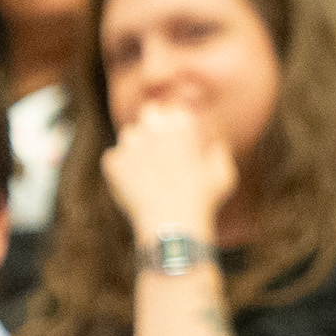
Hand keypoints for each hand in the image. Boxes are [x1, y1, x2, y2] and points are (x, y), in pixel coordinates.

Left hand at [103, 103, 237, 257]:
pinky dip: (120, 169)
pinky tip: (132, 184)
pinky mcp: (114, 163)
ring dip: (135, 146)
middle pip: (149, 112)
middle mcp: (155, 130)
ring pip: (129, 134)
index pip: (173, 110)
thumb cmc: (203, 203)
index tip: (175, 136)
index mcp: (182, 128)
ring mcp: (132, 145)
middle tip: (156, 145)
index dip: (173, 122)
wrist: (174, 225)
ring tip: (144, 168)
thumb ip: (219, 155)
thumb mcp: (222, 178)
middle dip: (152, 125)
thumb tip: (216, 145)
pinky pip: (113, 158)